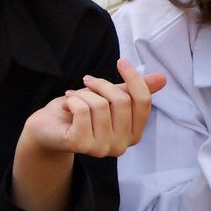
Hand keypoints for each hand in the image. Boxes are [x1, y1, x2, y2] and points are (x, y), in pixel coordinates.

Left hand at [18, 58, 167, 158]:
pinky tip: (66, 105)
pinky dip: (72, 100)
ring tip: (74, 97)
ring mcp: (102, 148)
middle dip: (102, 85)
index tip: (121, 62)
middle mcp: (122, 145)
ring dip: (83, 94)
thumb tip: (162, 78)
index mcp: (134, 134)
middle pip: (122, 101)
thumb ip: (134, 90)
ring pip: (100, 105)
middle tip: (87, 82)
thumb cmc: (81, 111)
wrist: (48, 128)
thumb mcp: (110, 97)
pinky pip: (82, 110)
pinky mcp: (81, 145)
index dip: (134, 78)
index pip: (143, 102)